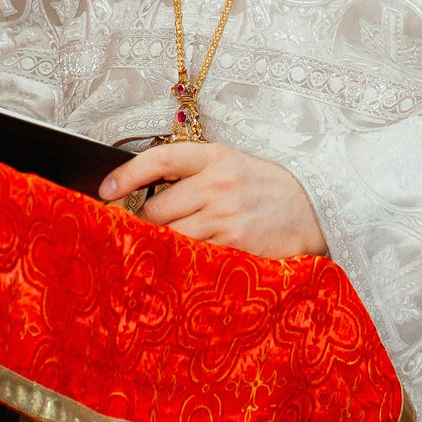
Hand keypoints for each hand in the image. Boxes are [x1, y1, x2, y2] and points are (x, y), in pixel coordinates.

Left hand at [99, 142, 328, 257]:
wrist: (317, 211)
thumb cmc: (268, 191)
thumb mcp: (234, 167)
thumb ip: (195, 175)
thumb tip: (143, 193)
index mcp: (215, 156)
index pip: (159, 159)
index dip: (127, 175)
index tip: (105, 190)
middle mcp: (218, 183)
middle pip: (156, 209)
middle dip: (144, 225)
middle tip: (141, 234)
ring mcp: (225, 215)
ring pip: (170, 236)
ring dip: (162, 247)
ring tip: (165, 252)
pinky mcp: (234, 244)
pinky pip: (192, 256)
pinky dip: (184, 262)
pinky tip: (185, 264)